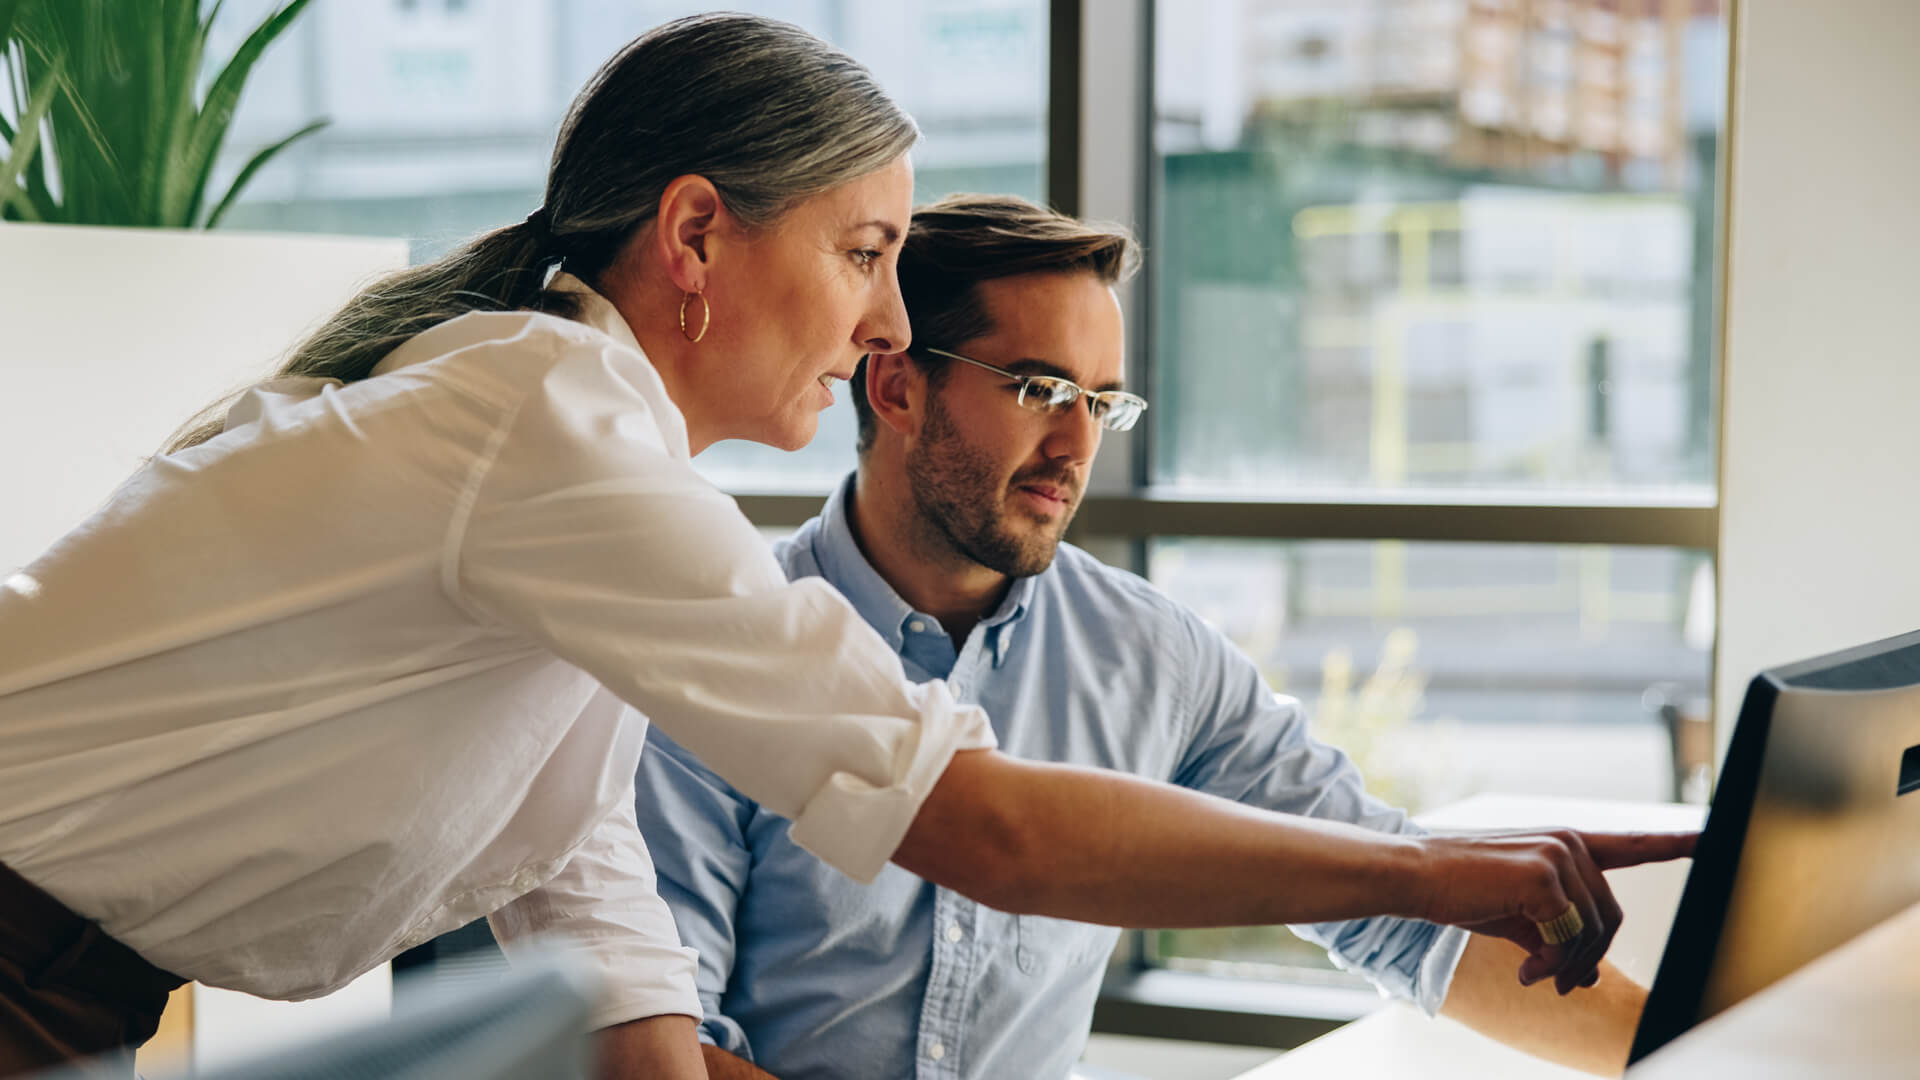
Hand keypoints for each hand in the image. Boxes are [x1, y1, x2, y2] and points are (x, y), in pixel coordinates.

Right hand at [1413, 830, 1695, 995]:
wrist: (1416, 875)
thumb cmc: (1462, 892)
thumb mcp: (1517, 915)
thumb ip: (1558, 937)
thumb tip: (1586, 979)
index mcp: (1566, 844)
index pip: (1633, 844)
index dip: (1676, 843)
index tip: (1712, 838)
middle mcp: (1570, 842)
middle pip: (1611, 917)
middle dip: (1586, 959)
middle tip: (1555, 983)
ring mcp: (1560, 854)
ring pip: (1593, 932)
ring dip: (1564, 966)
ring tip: (1532, 974)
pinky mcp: (1545, 876)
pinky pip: (1568, 938)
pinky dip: (1549, 964)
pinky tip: (1523, 969)